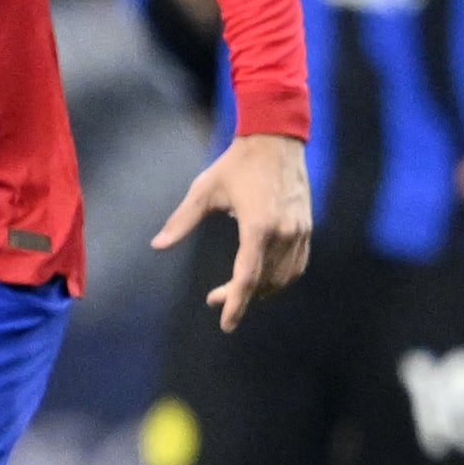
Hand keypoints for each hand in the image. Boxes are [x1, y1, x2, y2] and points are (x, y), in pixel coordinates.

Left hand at [154, 132, 311, 330]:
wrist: (276, 139)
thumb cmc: (236, 163)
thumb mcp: (204, 190)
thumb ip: (181, 221)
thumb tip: (157, 245)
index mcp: (257, 226)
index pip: (246, 278)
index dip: (235, 304)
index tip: (226, 325)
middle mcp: (282, 232)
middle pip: (262, 282)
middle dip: (239, 297)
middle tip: (214, 298)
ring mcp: (299, 231)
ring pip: (283, 277)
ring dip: (261, 290)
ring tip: (238, 289)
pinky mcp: (306, 227)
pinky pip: (297, 265)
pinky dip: (281, 278)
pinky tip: (264, 277)